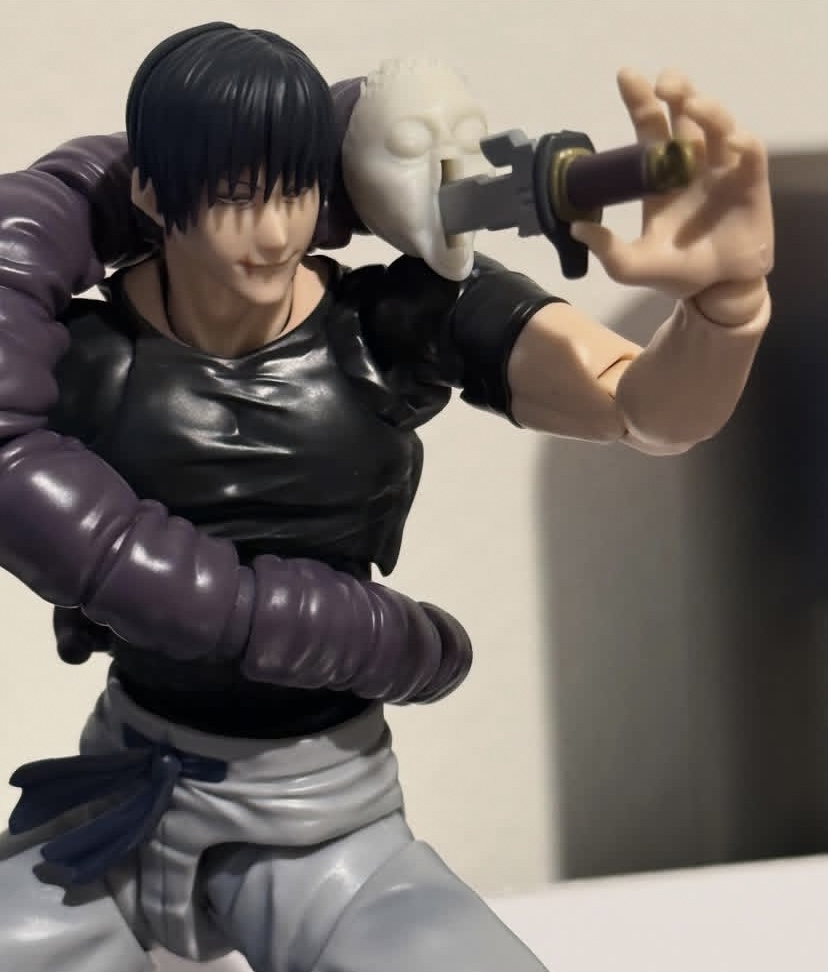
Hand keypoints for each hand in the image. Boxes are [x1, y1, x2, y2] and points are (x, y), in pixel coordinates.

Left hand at [571, 69, 773, 322]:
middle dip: (676, 90)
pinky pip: (749, 153)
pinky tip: (729, 143)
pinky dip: (741, 143)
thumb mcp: (631, 266)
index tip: (626, 77)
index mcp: (659, 174)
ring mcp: (721, 170)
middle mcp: (691, 163)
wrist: (714, 291)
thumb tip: (575, 228)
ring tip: (692, 105)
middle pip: (685, 113)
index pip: (649, 126)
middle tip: (663, 84)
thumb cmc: (674, 271)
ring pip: (718, 124)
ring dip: (707, 109)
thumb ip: (606, 249)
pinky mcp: (749, 183)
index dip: (639, 100)